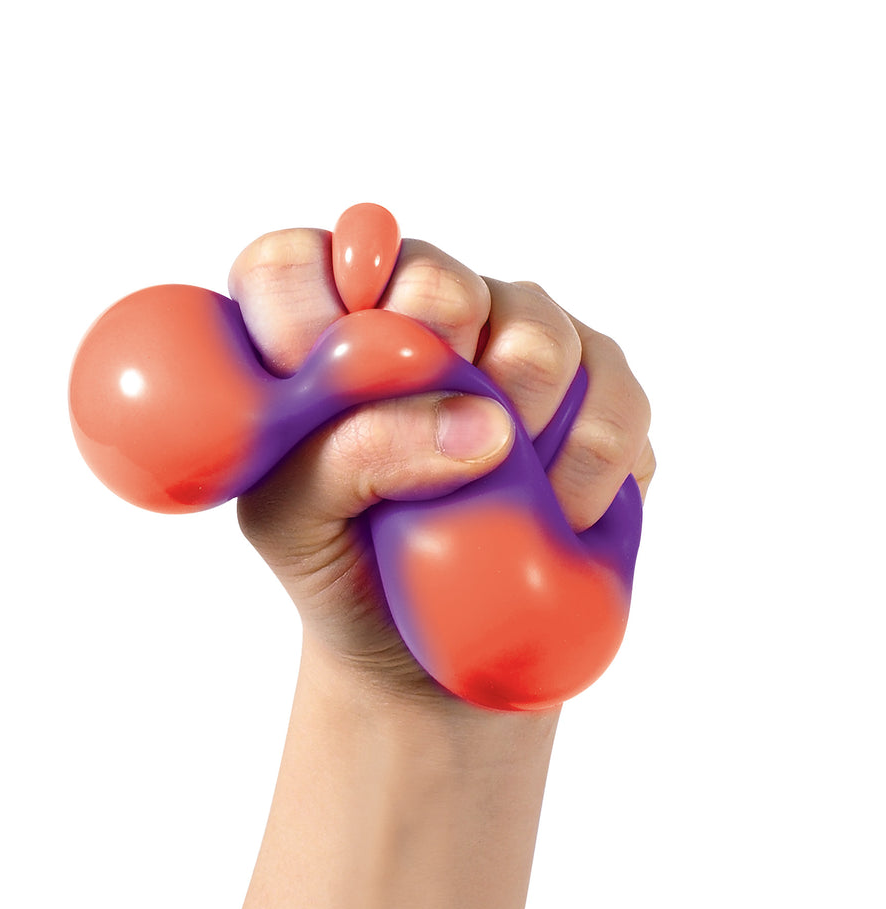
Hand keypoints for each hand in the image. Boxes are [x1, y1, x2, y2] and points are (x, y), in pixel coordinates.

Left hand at [228, 227, 654, 703]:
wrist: (424, 644)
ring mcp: (508, 344)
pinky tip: (559, 511)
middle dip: (443, 364)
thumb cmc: (343, 566)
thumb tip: (477, 424)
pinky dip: (591, 463)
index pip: (295, 263)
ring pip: (538, 328)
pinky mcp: (589, 388)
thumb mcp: (297, 524)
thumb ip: (346, 458)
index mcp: (315, 335)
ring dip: (524, 422)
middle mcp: (414, 319)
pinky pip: (614, 391)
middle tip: (438, 443)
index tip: (348, 379)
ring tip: (501, 494)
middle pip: (435, 276)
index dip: (314, 307)